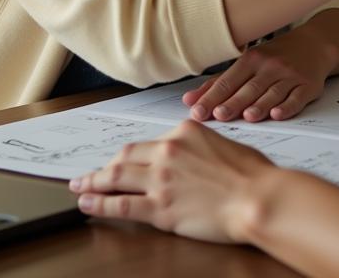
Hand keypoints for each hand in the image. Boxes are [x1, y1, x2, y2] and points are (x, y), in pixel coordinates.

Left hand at [71, 120, 271, 242]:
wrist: (257, 197)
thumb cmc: (252, 174)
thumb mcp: (225, 145)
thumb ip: (201, 149)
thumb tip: (193, 161)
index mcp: (185, 131)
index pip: (149, 143)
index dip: (132, 155)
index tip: (124, 161)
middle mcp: (168, 151)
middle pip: (126, 156)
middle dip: (105, 165)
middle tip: (91, 173)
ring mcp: (161, 179)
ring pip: (116, 177)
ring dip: (94, 182)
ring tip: (80, 186)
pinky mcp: (159, 207)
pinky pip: (121, 204)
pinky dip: (100, 202)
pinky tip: (88, 203)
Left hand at [183, 24, 337, 122]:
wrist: (315, 44)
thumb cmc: (276, 57)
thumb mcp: (247, 63)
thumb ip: (218, 84)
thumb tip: (189, 100)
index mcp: (251, 60)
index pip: (227, 81)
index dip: (212, 97)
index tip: (197, 112)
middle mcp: (270, 66)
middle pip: (248, 88)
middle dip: (233, 102)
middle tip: (219, 115)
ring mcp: (290, 76)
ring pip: (272, 93)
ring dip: (259, 105)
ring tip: (247, 117)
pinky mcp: (308, 86)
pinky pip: (297, 97)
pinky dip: (287, 107)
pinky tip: (278, 114)